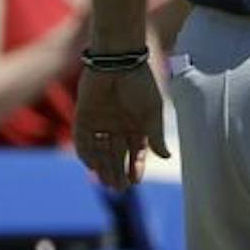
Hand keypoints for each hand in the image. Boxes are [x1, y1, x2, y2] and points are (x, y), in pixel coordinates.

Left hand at [74, 65, 168, 191]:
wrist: (118, 60)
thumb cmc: (140, 83)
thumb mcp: (152, 112)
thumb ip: (155, 136)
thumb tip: (167, 157)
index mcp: (137, 125)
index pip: (136, 152)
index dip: (136, 167)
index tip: (134, 182)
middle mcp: (118, 126)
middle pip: (117, 155)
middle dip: (117, 172)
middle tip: (117, 189)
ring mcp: (100, 122)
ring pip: (100, 151)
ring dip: (102, 167)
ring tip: (105, 182)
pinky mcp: (83, 116)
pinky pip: (83, 140)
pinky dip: (86, 153)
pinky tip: (90, 166)